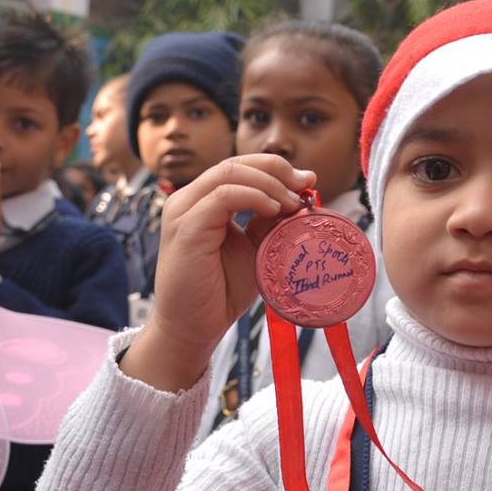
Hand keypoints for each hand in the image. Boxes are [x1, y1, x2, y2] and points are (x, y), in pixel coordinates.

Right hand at [123, 154, 313, 392]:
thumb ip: (270, 221)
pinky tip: (274, 210)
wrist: (194, 327)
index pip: (239, 167)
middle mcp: (189, 200)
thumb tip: (300, 195)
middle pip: (235, 163)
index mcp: (203, 201)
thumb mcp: (255, 248)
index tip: (308, 180)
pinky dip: (253, 197)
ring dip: (268, 182)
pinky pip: (221, 196)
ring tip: (293, 202)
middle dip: (276, 169)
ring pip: (228, 173)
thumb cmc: (221, 290)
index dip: (275, 167)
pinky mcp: (185, 228)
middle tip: (306, 184)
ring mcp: (183, 212)